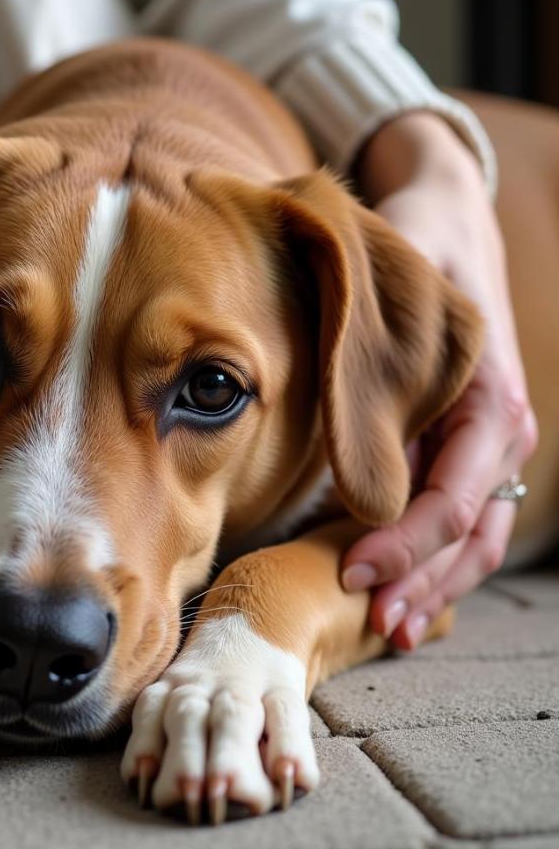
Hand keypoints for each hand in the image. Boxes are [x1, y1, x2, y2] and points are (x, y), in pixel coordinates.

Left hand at [342, 113, 537, 648]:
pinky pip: (457, 521)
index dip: (403, 544)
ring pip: (470, 539)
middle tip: (369, 621)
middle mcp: (502, 436)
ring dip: (430, 585)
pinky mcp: (462, 452)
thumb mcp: (392, 298)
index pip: (452, 497)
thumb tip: (347, 459)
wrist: (442, 222)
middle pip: (468, 534)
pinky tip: (399, 591)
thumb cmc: (412, 254)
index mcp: (494, 405)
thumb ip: (372, 373)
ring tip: (386, 626)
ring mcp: (487, 450)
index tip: (352, 572)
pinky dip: (431, 561)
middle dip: (419, 581)